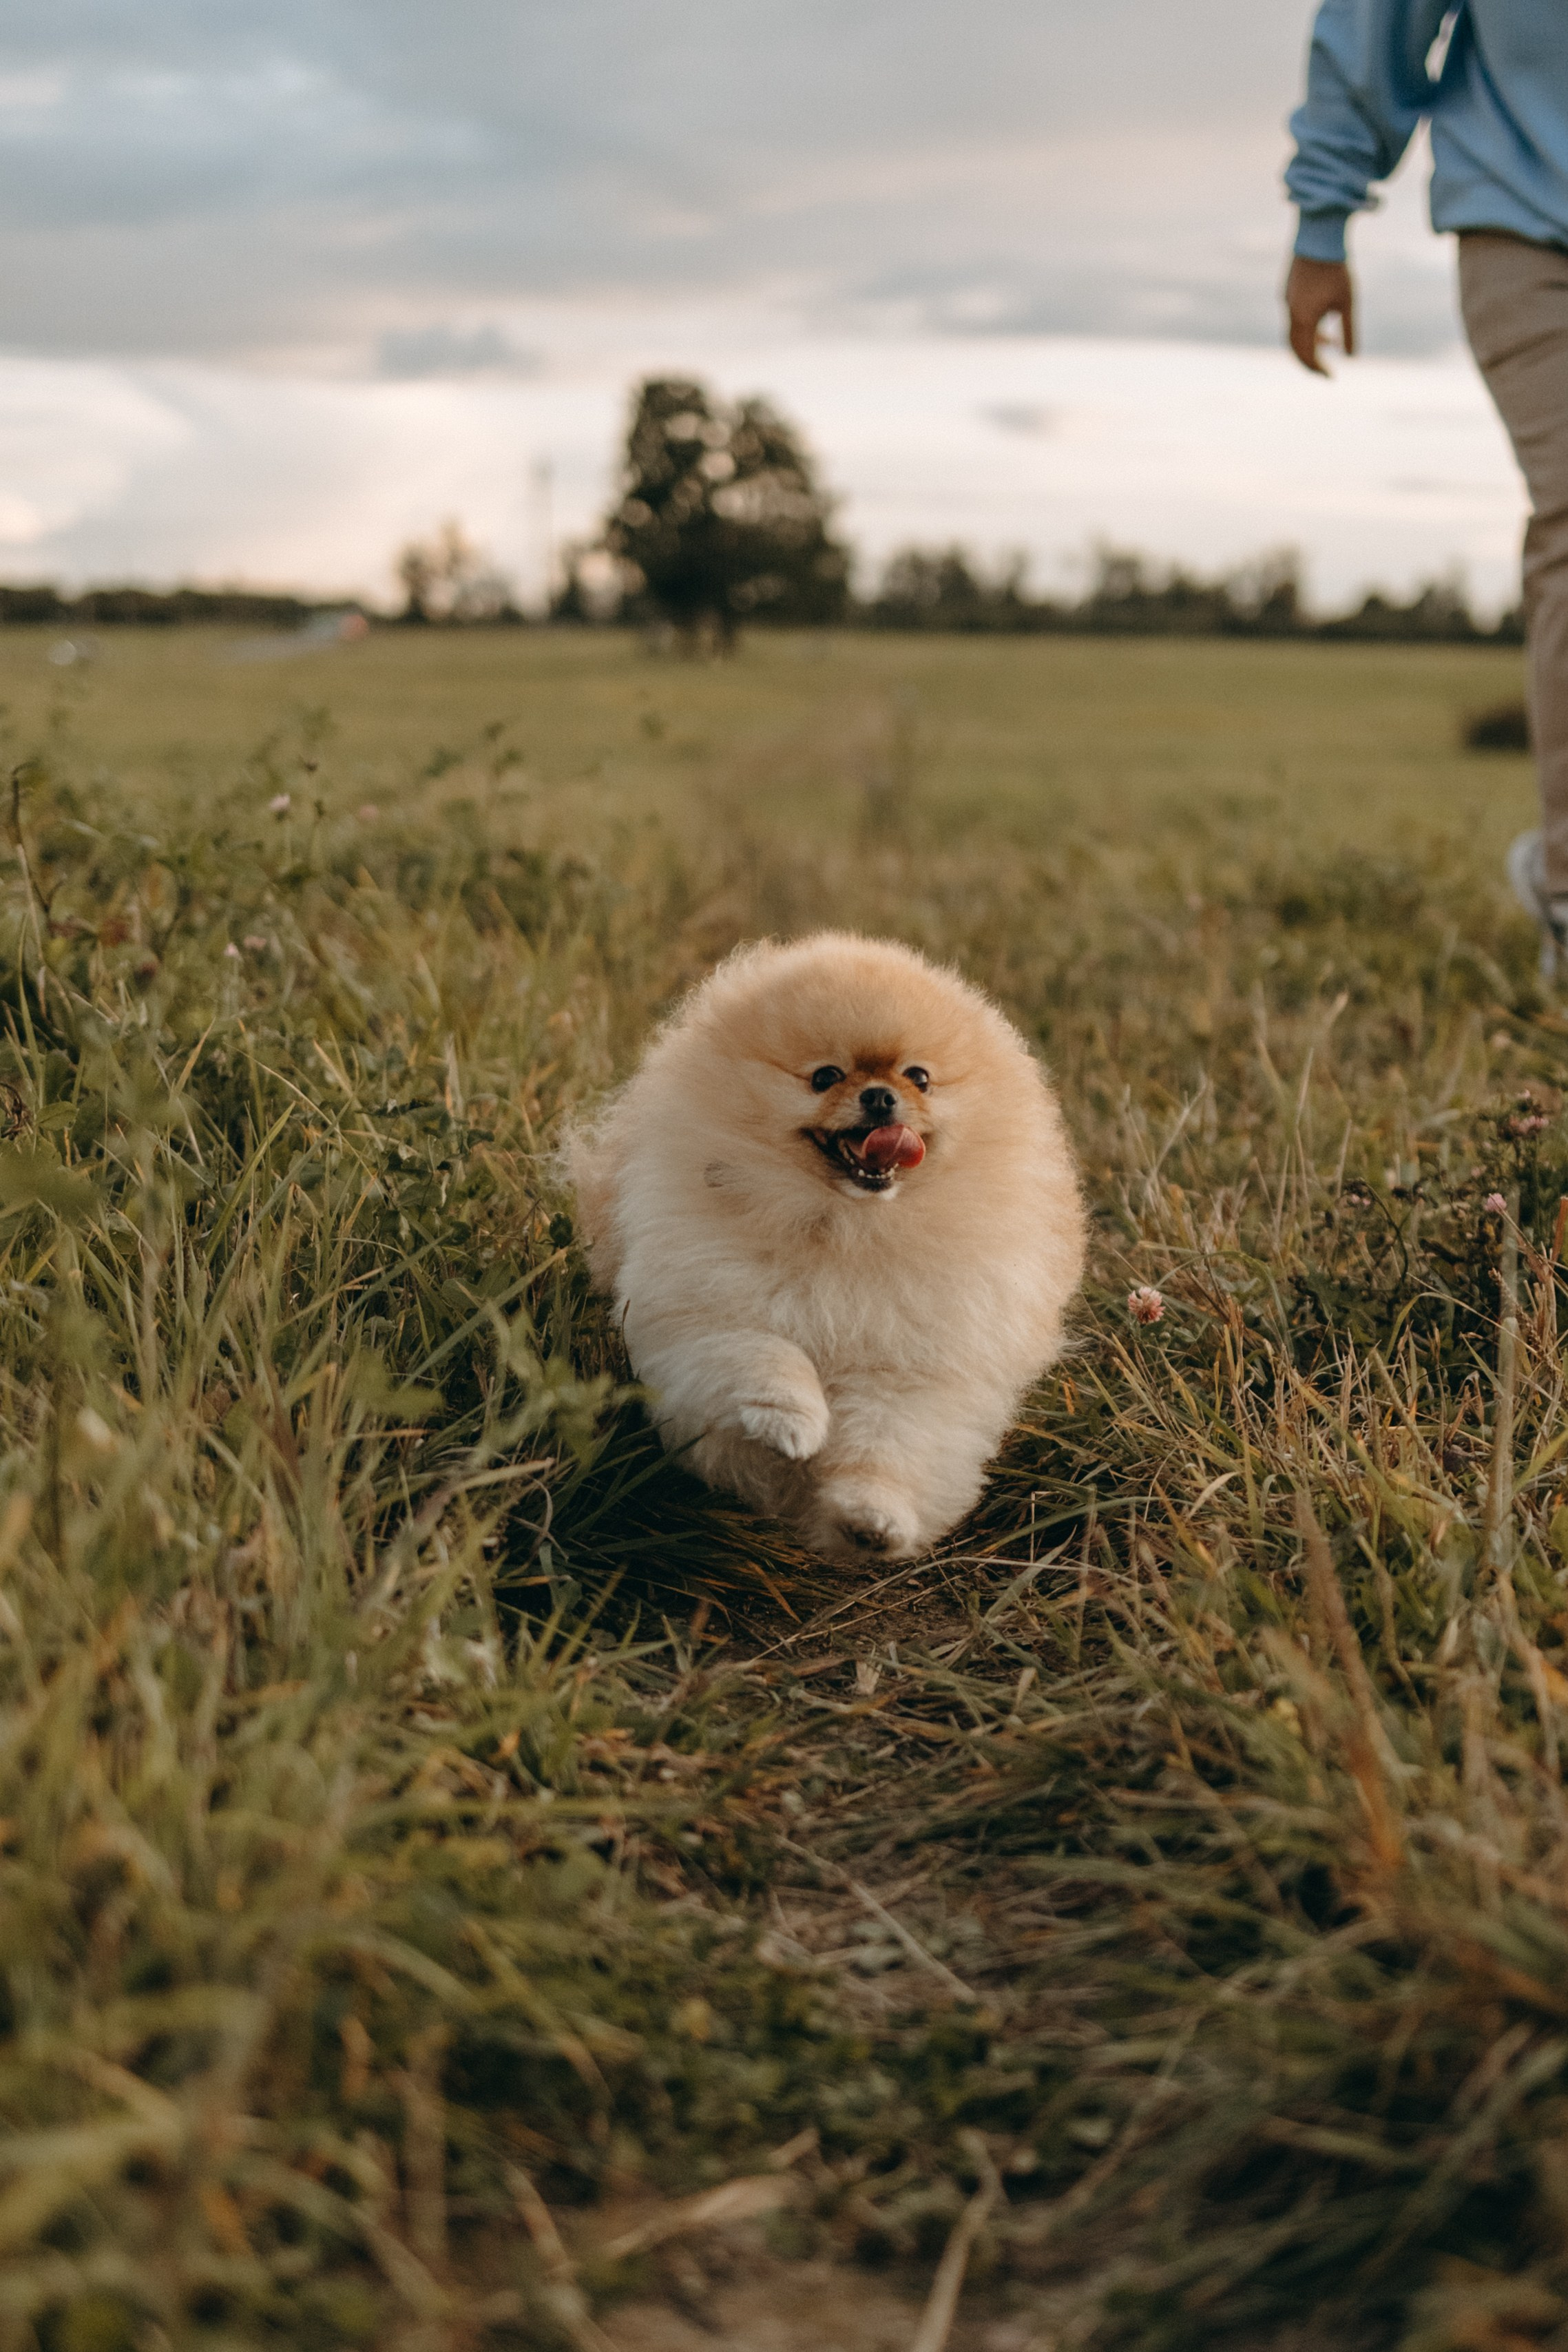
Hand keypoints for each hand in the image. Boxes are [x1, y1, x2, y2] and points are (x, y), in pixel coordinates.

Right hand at [1285, 256, 1355, 374]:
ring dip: (1311, 341)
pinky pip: (1295, 317)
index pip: (1306, 355)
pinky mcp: (1288, 290)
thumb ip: (1349, 330)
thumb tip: (1352, 356)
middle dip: (1310, 361)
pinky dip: (1308, 326)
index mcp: (1303, 319)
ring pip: (1295, 332)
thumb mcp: (1348, 302)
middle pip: (1295, 348)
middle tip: (1325, 369)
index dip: (1318, 369)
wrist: (1319, 236)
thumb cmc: (1336, 268)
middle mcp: (1290, 313)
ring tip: (1331, 341)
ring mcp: (1287, 301)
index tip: (1331, 377)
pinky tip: (1324, 319)